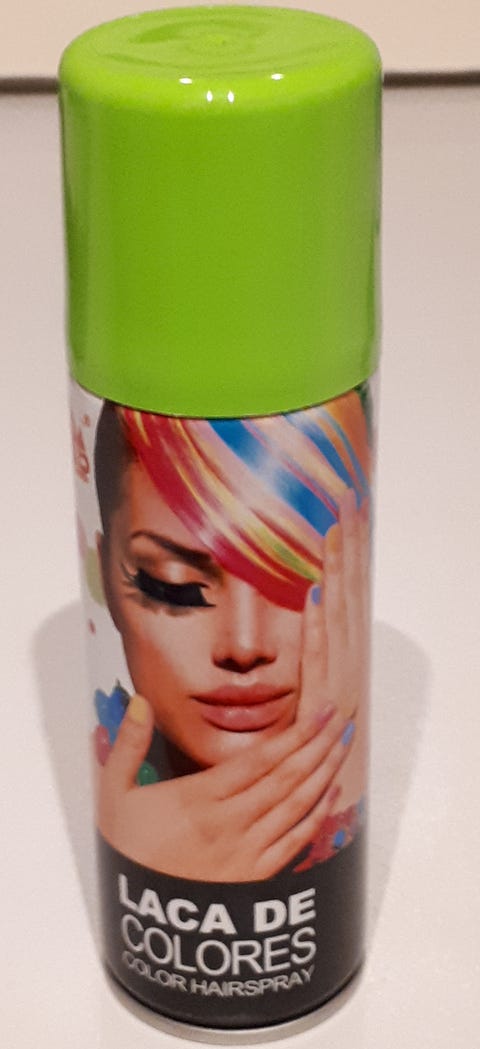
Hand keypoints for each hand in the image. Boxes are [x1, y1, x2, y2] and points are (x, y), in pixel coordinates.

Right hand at [95, 588, 356, 879]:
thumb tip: (140, 702)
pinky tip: (330, 794)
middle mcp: (229, 822)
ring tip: (343, 746)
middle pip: (285, 777)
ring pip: (295, 805)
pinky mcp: (254, 878)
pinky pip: (293, 843)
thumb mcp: (116, 795)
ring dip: (324, 773)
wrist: (139, 915)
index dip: (294, 734)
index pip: (259, 759)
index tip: (318, 712)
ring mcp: (246, 852)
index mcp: (200, 798)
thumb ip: (128, 746)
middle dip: (318, 745)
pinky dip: (316, 816)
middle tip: (342, 718)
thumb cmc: (128, 851)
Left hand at [302, 490, 369, 807]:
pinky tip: (310, 594)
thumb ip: (305, 644)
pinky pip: (319, 659)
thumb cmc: (303, 736)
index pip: (346, 589)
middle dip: (346, 546)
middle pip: (348, 592)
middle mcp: (346, 660)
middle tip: (344, 499)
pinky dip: (317, 627)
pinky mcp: (323, 704)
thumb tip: (292, 597)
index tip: (344, 508)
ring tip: (330, 530)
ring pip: (338, 616)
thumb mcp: (304, 679)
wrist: (315, 790)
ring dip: (335, 573)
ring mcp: (339, 681)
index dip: (346, 549)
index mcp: (341, 650)